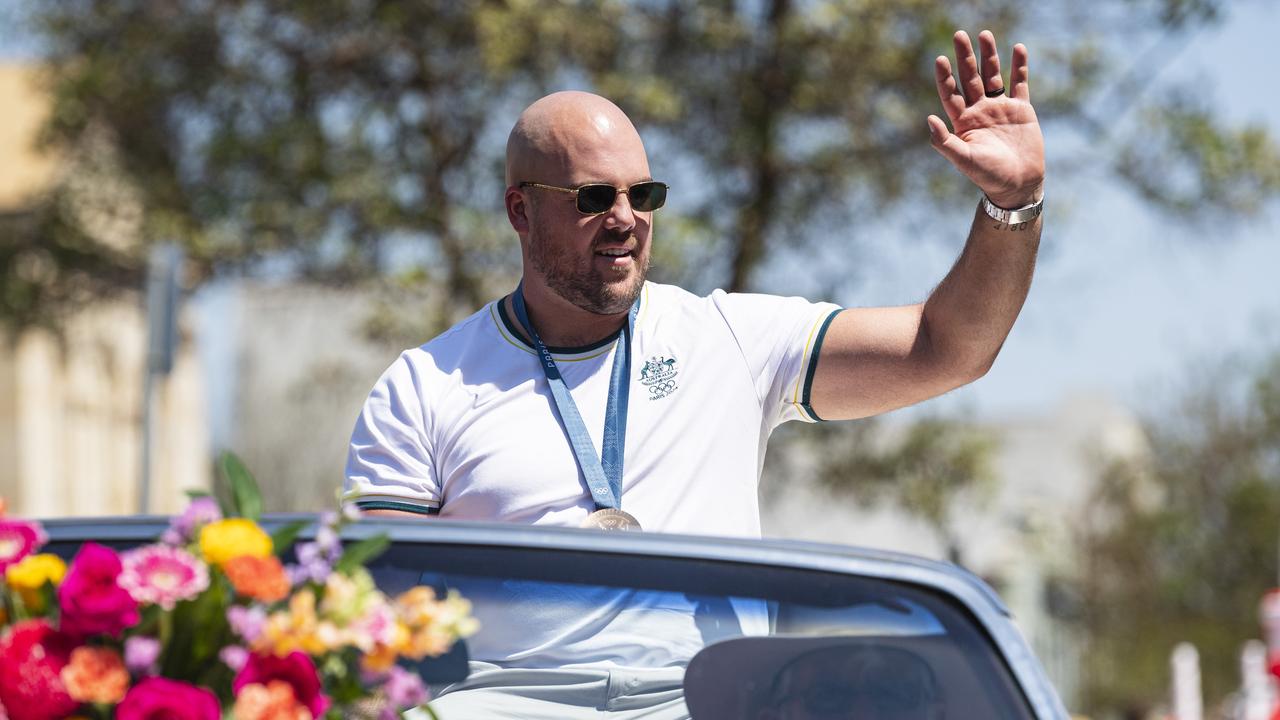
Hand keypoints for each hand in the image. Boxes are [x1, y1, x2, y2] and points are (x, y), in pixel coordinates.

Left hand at [928, 30, 1044, 207]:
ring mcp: (1000, 108)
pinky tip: (1018, 48)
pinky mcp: (1021, 109)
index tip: (940, 59)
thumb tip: (929, 118)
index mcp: (963, 121)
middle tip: (958, 35)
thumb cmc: (988, 175)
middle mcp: (979, 111)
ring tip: (984, 34)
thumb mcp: (963, 159)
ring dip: (989, 56)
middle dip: (964, 57)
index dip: (945, 76)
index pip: (951, 93)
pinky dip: (1019, 66)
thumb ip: (945, 141)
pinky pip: (1019, 83)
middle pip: (970, 78)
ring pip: (993, 75)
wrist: (1018, 184)